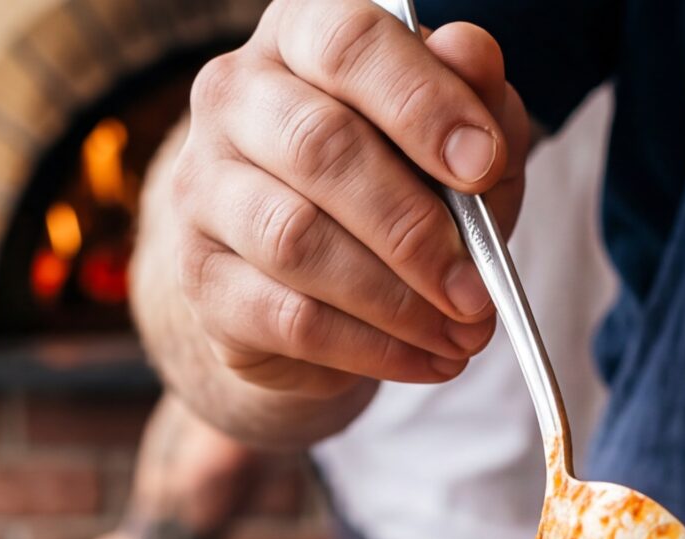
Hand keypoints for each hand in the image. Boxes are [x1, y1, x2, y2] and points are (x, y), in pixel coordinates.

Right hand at [158, 0, 529, 400]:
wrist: (313, 276)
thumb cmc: (396, 179)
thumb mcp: (455, 135)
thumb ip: (472, 95)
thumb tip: (471, 56)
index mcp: (300, 34)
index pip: (348, 42)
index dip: (421, 103)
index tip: (484, 164)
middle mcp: (234, 95)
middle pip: (319, 147)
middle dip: (414, 228)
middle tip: (477, 288)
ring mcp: (203, 187)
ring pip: (297, 240)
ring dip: (395, 301)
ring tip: (461, 333)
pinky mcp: (200, 277)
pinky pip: (288, 317)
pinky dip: (369, 347)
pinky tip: (423, 358)